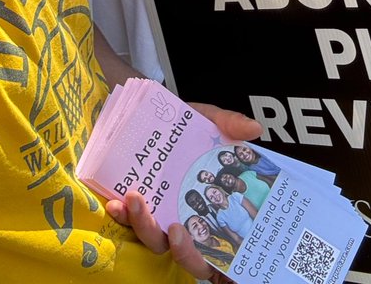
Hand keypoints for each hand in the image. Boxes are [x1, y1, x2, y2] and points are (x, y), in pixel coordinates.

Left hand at [104, 102, 261, 280]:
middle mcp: (186, 218)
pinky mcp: (136, 208)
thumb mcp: (212, 121)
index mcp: (211, 208)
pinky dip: (123, 216)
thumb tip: (254, 129)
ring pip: (155, 240)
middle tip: (175, 228)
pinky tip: (116, 202)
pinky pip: (129, 222)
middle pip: (185, 251)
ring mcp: (161, 216)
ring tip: (135, 201)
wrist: (160, 116)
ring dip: (144, 226)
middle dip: (181, 248)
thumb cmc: (191, 126)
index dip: (210, 254)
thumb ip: (230, 124)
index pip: (216, 247)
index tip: (205, 241)